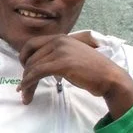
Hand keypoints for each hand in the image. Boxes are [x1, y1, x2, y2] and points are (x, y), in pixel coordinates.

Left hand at [17, 32, 132, 117]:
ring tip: (24, 95)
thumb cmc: (92, 70)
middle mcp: (58, 41)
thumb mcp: (72, 55)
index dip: (23, 57)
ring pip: (32, 67)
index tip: (24, 71)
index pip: (31, 44)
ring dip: (25, 83)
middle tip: (23, 88)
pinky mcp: (62, 64)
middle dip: (24, 74)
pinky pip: (37, 73)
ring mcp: (60, 51)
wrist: (110, 77)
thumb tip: (38, 65)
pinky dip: (28, 83)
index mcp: (60, 37)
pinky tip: (26, 92)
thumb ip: (57, 55)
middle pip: (30, 57)